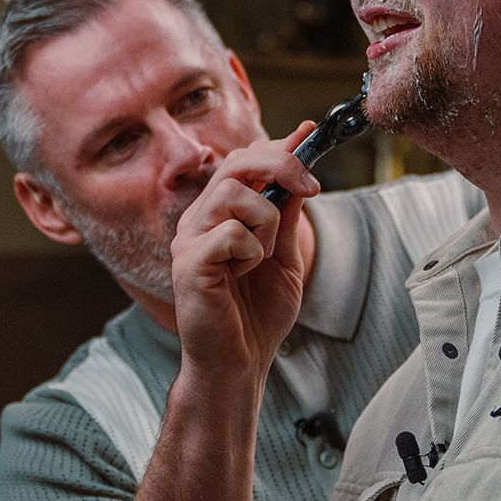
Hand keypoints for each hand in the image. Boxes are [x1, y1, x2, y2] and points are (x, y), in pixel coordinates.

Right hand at [170, 123, 320, 371]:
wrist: (240, 363)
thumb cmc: (258, 314)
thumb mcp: (284, 255)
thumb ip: (289, 210)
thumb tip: (302, 160)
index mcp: (221, 213)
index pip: (245, 160)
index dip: (280, 146)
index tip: (311, 137)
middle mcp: (200, 219)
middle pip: (236, 164)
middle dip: (280, 164)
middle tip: (311, 186)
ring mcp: (189, 239)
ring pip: (233, 194)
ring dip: (265, 220)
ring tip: (263, 255)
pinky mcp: (188, 264)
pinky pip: (229, 233)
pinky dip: (250, 252)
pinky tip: (242, 276)